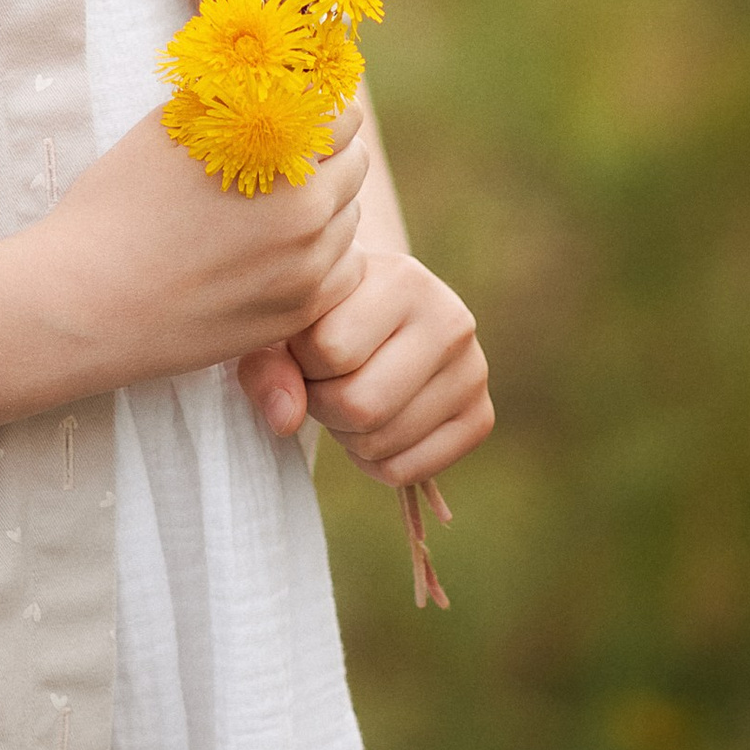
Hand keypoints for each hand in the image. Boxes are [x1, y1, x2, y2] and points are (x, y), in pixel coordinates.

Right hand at [25, 103, 370, 398]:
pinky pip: (342, 270)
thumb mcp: (168, 128)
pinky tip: (277, 251)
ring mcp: (306, 266)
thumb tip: (268, 69)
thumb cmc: (116, 206)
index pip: (339, 114)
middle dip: (327, 153)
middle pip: (355, 163)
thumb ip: (230, 95)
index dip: (317, 107)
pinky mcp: (297, 312)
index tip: (295, 110)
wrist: (87, 302)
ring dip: (325, 204)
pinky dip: (322, 256)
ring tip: (269, 206)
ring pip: (349, 218)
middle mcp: (304, 207)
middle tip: (285, 154)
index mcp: (274, 150)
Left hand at [245, 249, 492, 488]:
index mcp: (403, 278)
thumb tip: (285, 419)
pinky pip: (409, 471)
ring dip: (346, 436)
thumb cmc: (323, 313)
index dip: (301, 363)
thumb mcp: (285, 323)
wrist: (378, 312)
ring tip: (346, 398)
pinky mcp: (481, 417)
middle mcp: (451, 320)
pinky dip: (374, 464)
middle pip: (361, 405)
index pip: (330, 350)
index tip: (304, 348)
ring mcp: (473, 371)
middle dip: (322, 407)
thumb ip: (268, 364)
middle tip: (319, 385)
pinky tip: (372, 427)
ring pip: (384, 443)